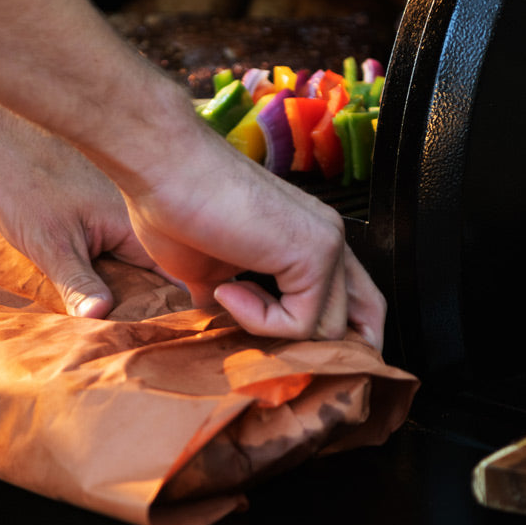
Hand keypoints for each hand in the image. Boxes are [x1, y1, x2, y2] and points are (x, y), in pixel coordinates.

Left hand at [0, 16, 155, 317]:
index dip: (169, 315)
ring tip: (112, 329)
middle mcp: (141, 220)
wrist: (3, 130)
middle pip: (156, 279)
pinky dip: (111, 272)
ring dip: (125, 293)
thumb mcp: (47, 242)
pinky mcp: (108, 212)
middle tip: (130, 345)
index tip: (162, 341)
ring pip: (136, 267)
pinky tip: (93, 293)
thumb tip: (101, 319)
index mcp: (137, 227)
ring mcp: (126, 214)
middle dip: (144, 309)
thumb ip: (76, 282)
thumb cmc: (24, 181)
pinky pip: (120, 252)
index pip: (172, 282)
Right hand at [116, 124, 386, 350]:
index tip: (293, 356)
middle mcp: (329, 238)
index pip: (357, 300)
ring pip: (329, 330)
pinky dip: (259, 320)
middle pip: (362, 319)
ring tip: (227, 295)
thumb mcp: (208, 271)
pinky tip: (227, 289)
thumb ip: (235, 298)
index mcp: (310, 237)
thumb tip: (228, 318)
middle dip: (321, 349)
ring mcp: (327, 243)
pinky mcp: (315, 252)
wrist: (162, 168)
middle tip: (272, 356)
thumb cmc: (173, 206)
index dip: (338, 337)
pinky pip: (301, 323)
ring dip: (272, 330)